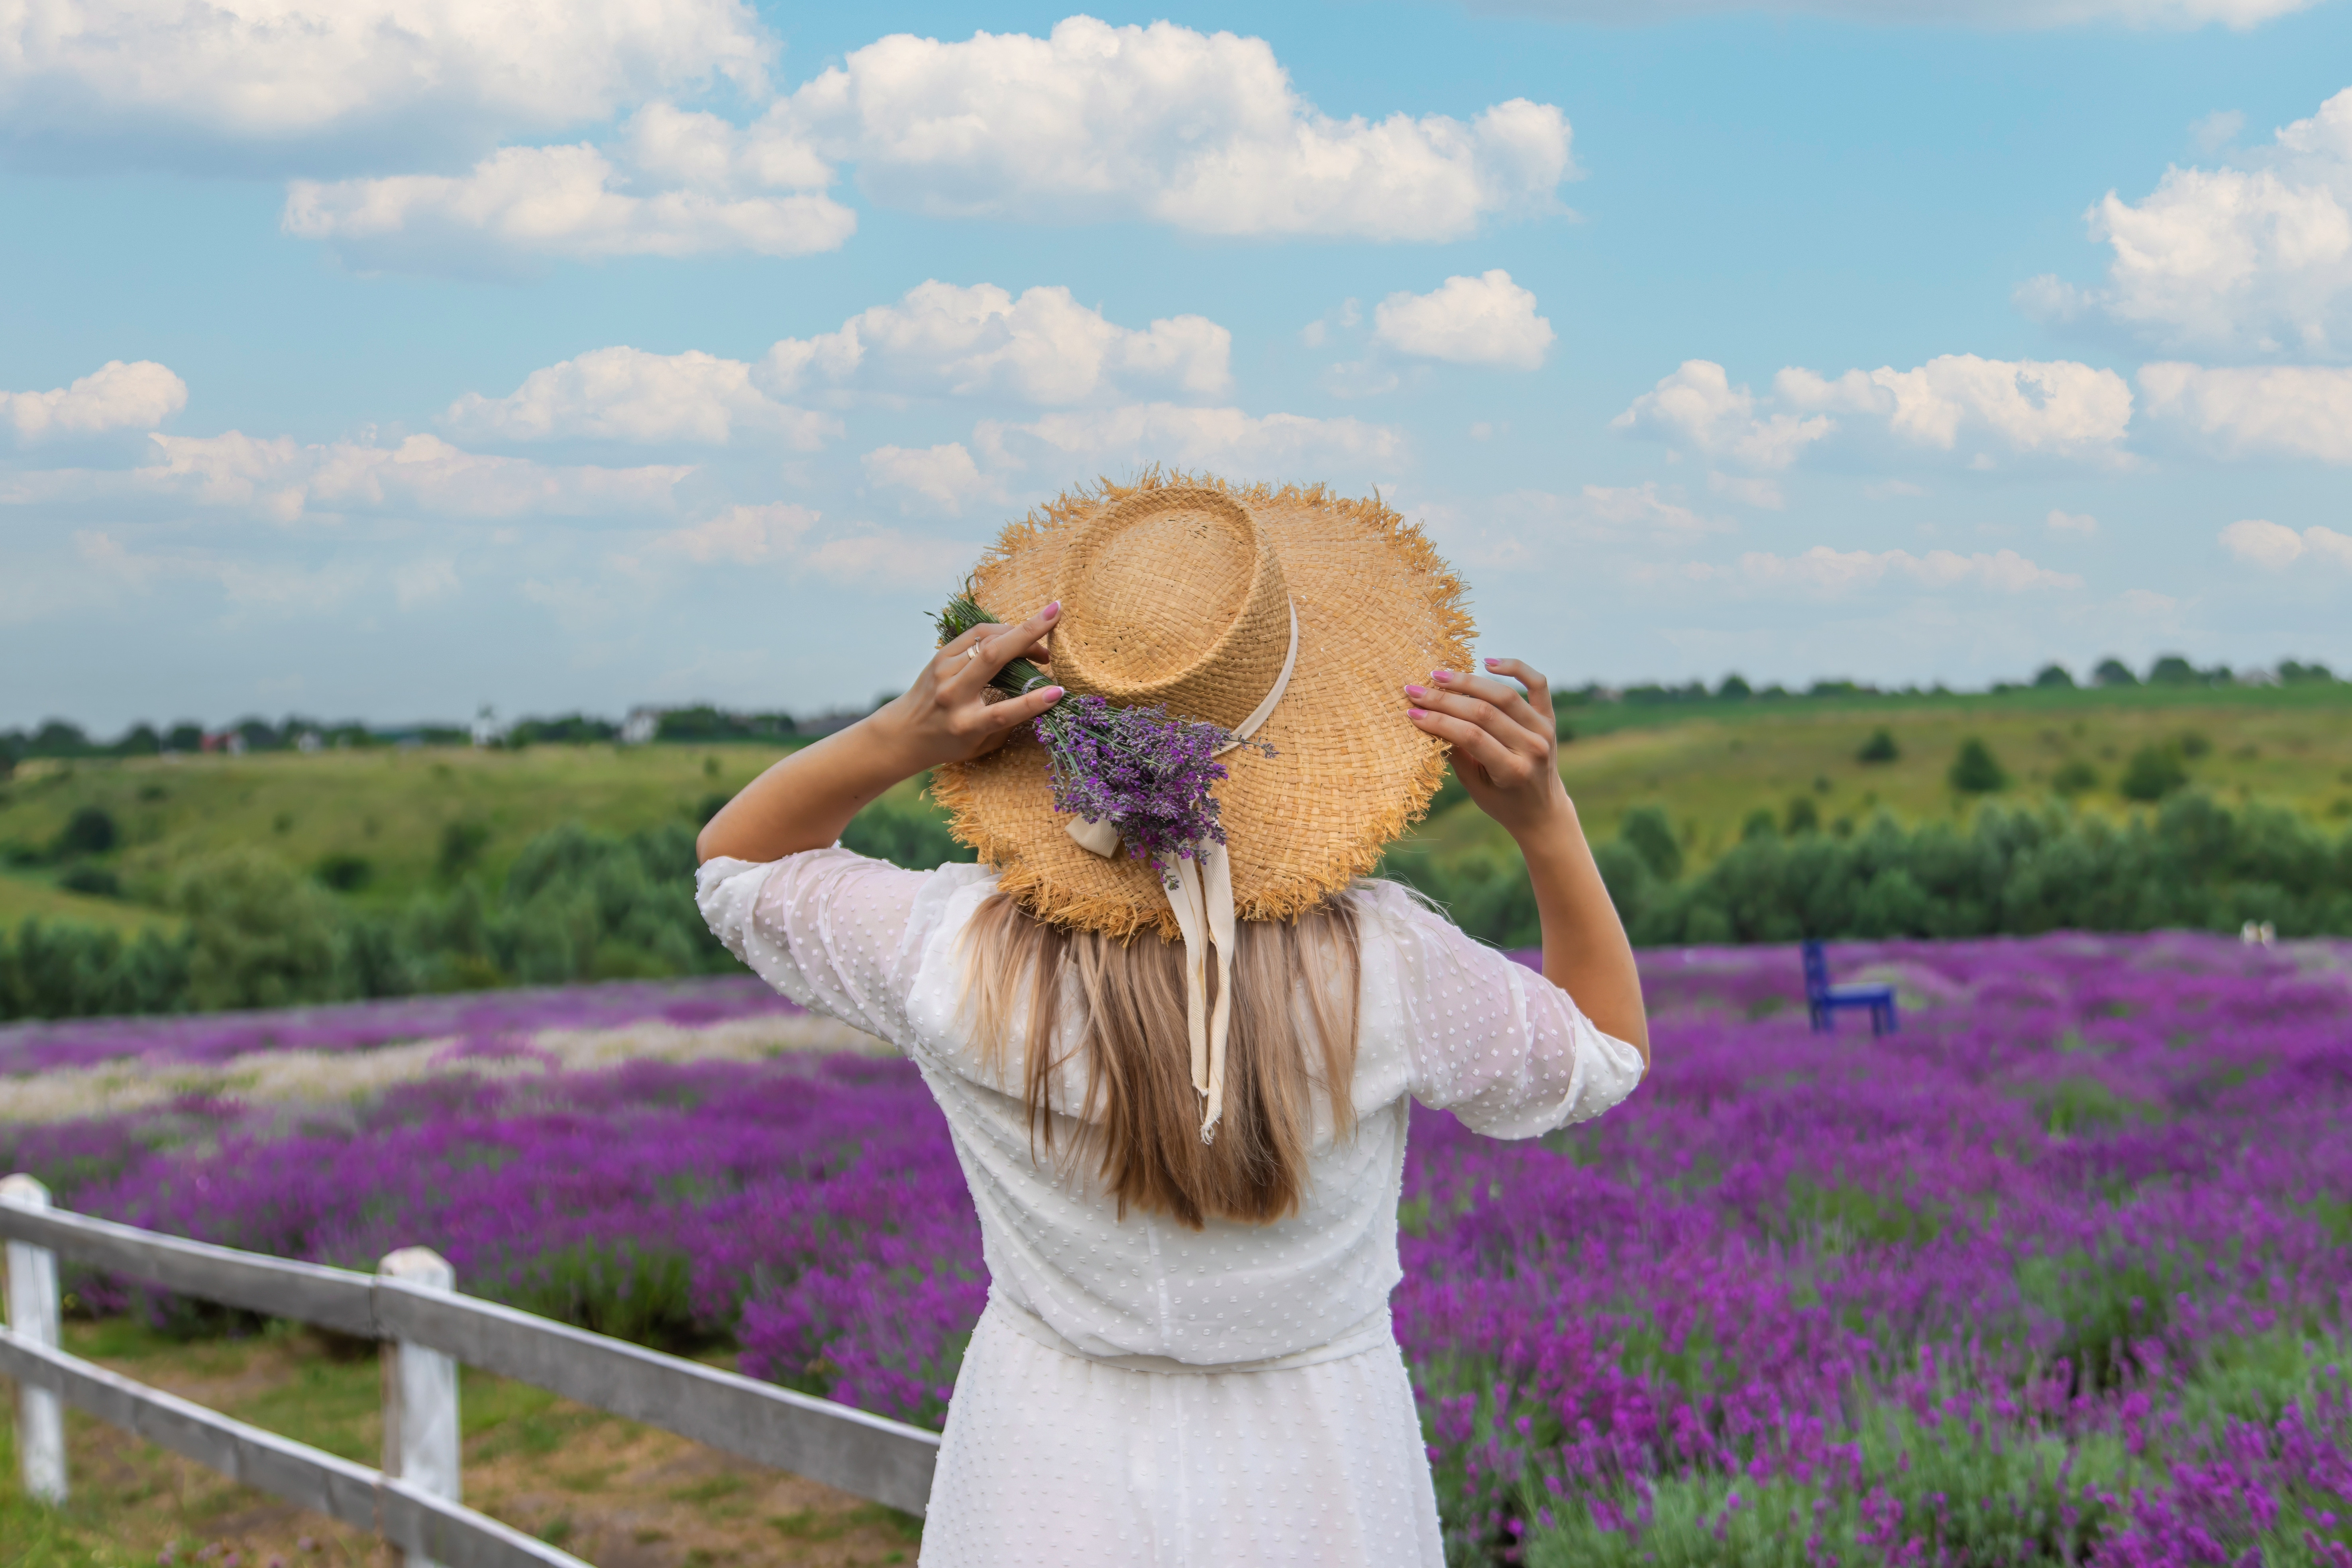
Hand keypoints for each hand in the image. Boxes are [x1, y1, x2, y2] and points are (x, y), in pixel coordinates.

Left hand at [873, 602, 1065, 769]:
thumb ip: (1008, 723)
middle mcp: (952, 695)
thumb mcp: (979, 744)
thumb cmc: (948, 743)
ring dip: (1016, 632)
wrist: (903, 733)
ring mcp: (943, 672)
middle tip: (1054, 614)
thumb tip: (1042, 695)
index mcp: (965, 724)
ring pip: (984, 639)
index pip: (1002, 712)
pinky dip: (999, 631)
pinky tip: (1014, 636)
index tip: (1059, 691)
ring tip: (1039, 641)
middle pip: (992, 658)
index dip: (1032, 702)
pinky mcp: (939, 656)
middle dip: (1027, 633)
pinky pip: (974, 635)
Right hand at [1404, 658, 1572, 839]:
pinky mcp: (1549, 718)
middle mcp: (1533, 747)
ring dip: (1467, 682)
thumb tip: (1429, 720)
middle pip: (1484, 712)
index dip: (1439, 721)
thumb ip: (1457, 755)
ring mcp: (1544, 730)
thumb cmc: (1503, 802)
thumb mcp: (1476, 787)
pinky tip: (1488, 662)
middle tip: (1416, 690)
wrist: (1543, 810)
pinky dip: (1515, 668)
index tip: (1412, 712)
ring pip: (1504, 694)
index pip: (1471, 736)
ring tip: (1438, 675)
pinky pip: (1537, 684)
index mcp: (1513, 770)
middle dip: (1444, 699)